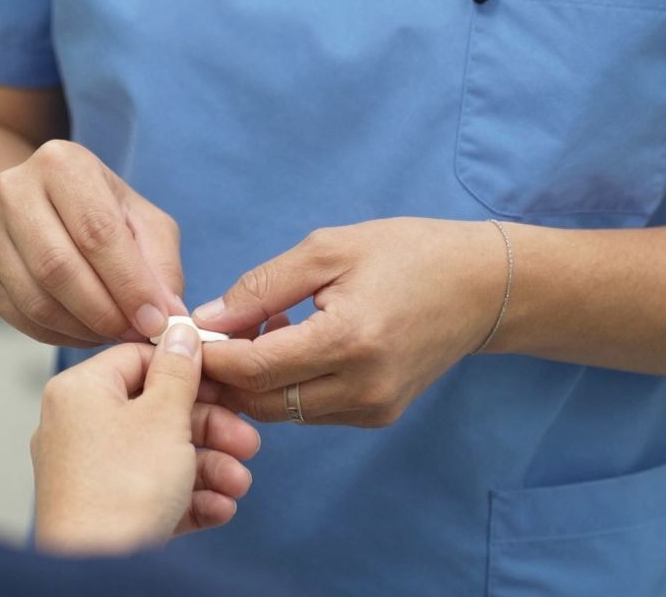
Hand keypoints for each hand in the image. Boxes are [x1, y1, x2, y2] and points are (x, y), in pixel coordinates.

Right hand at [0, 140, 185, 347]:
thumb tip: (167, 317)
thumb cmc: (106, 213)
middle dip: (105, 312)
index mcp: (62, 164)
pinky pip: (22, 318)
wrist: (47, 209)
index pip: (96, 231)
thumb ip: (161, 265)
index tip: (156, 321)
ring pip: (37, 299)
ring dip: (84, 329)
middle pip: (58, 267)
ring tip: (116, 334)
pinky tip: (88, 332)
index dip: (129, 283)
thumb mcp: (145, 223)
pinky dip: (61, 336)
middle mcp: (14, 191)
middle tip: (136, 334)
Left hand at [31, 324, 261, 554]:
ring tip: (238, 485)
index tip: (226, 380)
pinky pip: (152, 491)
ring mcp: (90, 472)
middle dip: (212, 430)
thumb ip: (179, 371)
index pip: (140, 358)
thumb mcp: (164, 417)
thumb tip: (181, 330)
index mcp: (81, 392)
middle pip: (158, 411)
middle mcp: (79, 427)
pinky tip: (220, 508)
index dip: (189, 368)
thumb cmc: (123, 489)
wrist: (98, 571)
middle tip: (248, 442)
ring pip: (161, 455)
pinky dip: (189, 496)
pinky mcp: (105, 510)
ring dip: (210, 467)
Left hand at [194, 218, 506, 426]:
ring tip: (255, 332)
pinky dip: (285, 386)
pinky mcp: (378, 416)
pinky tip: (290, 345)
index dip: (210, 356)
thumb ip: (262, 288)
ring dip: (254, 382)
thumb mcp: (328, 250)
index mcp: (349, 340)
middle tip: (205, 338)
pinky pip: (308, 412)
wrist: (481, 286)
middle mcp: (362, 386)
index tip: (183, 335)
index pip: (255, 368)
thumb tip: (205, 321)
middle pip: (261, 401)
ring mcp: (373, 408)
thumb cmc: (407, 253)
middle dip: (224, 376)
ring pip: (281, 413)